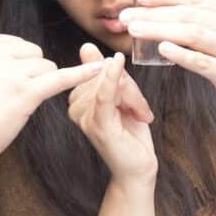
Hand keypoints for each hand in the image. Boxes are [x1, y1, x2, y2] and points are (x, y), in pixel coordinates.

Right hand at [0, 35, 102, 163]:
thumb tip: (29, 55)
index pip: (19, 46)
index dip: (19, 68)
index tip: (4, 86)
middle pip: (35, 55)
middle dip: (31, 76)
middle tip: (7, 99)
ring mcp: (11, 72)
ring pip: (47, 68)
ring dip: (40, 88)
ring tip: (13, 106)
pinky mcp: (25, 92)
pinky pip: (60, 78)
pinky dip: (81, 75)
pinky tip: (101, 70)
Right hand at [68, 46, 156, 182]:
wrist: (137, 168)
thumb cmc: (130, 135)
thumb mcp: (120, 97)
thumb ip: (104, 74)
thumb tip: (86, 47)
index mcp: (77, 100)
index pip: (98, 69)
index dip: (120, 75)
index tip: (132, 97)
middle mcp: (76, 108)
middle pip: (105, 74)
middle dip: (130, 88)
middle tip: (139, 111)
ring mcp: (85, 117)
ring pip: (112, 83)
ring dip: (135, 97)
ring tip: (139, 116)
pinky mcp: (99, 125)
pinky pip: (104, 93)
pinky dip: (112, 77)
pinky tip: (116, 63)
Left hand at [119, 0, 215, 116]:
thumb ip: (203, 20)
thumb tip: (160, 10)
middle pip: (188, 14)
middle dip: (153, 14)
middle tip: (126, 17)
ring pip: (192, 34)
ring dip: (160, 30)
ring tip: (135, 30)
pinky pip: (202, 61)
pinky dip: (181, 54)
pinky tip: (162, 49)